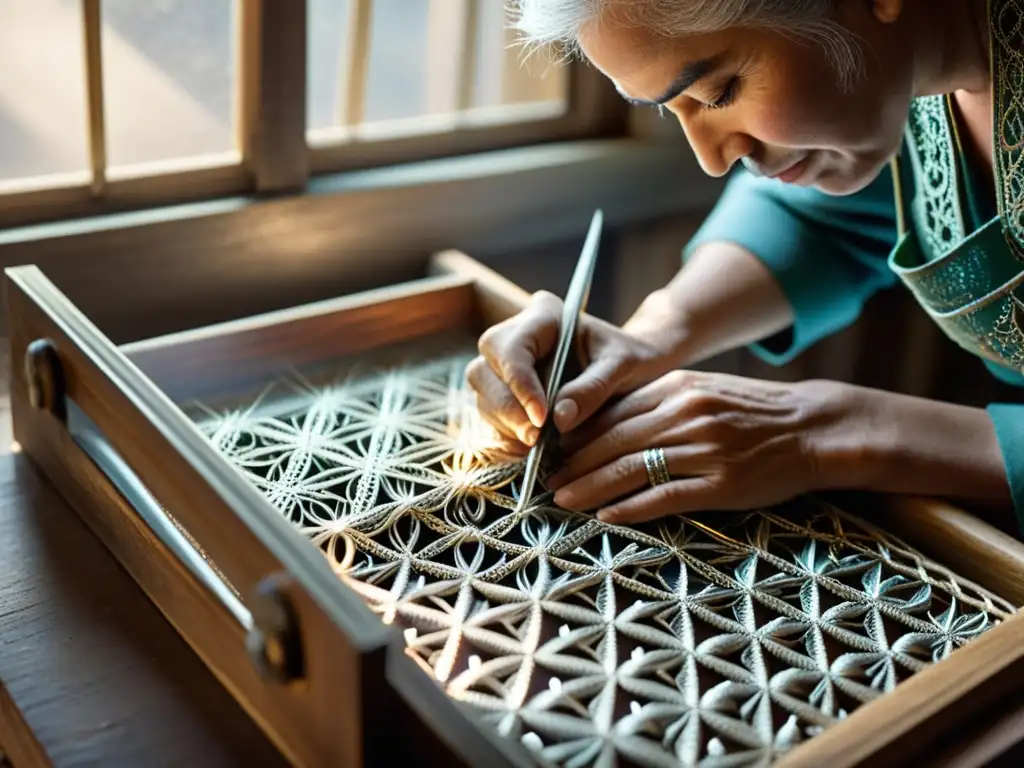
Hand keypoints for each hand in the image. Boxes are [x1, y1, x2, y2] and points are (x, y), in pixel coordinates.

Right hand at [466, 290, 684, 447]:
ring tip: (535, 445)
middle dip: (507, 408)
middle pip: (484, 369)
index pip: (512, 348)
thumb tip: (559, 418)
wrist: (633, 367)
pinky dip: (506, 432)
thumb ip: (593, 388)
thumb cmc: (631, 358)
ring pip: (484, 393)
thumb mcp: (622, 367)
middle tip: (534, 438)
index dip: (521, 384)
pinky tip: (528, 447)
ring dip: (505, 423)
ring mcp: (505, 363)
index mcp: (543, 315)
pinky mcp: (505, 390)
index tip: (541, 418)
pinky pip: (491, 413)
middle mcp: (516, 335)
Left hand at [546, 371, 864, 522]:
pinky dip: (630, 508)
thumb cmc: (753, 411)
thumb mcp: (704, 389)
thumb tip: (607, 420)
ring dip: (590, 487)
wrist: (814, 428)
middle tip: (546, 480)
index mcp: (678, 388)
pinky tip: (606, 516)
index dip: (577, 435)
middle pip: (613, 441)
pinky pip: (664, 497)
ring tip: (563, 500)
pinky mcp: (721, 484)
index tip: (553, 451)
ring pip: (630, 469)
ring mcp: (704, 449)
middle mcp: (686, 414)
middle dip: (573, 463)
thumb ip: (659, 401)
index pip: (613, 412)